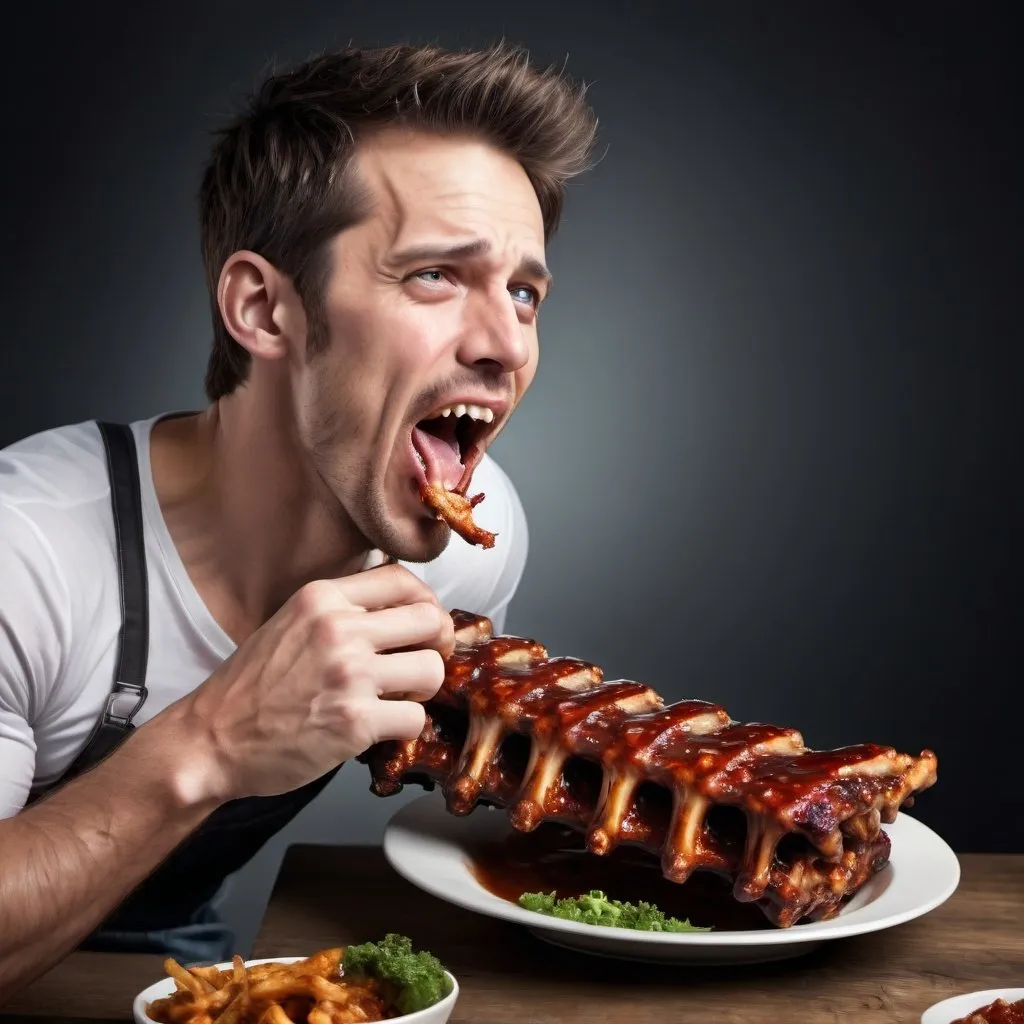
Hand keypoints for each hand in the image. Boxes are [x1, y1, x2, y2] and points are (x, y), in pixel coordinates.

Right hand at [164, 563, 454, 801]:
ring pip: (432, 670)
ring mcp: (348, 675)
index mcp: (321, 599)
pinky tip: (380, 726)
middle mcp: (338, 630)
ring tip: (399, 697)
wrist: (210, 739)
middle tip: (423, 660)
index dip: (424, 602)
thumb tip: (396, 600)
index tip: (422, 624)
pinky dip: (404, 727)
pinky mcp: (355, 722)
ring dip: (422, 689)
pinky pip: (415, 718)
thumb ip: (340, 609)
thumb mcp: (290, 623)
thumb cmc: (249, 688)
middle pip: (429, 620)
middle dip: (436, 644)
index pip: (402, 579)